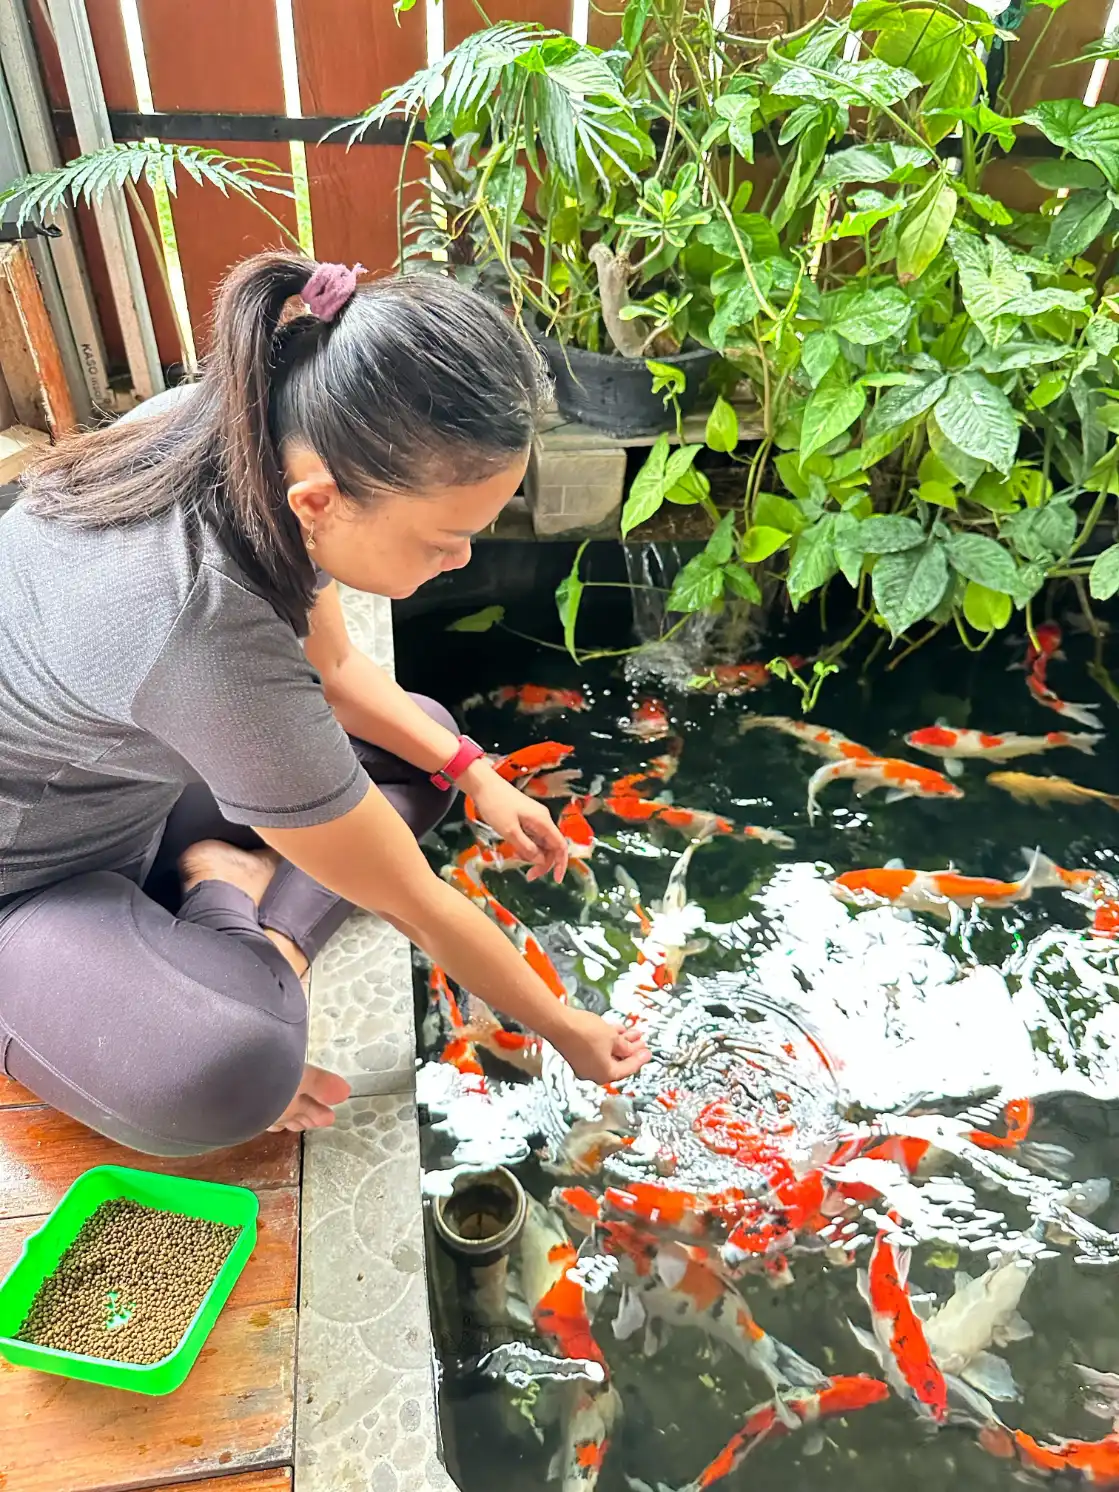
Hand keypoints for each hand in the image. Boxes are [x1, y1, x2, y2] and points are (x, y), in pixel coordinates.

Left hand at [461, 763, 569, 883]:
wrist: (483, 785)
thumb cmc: (495, 805)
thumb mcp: (509, 831)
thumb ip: (526, 847)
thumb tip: (540, 861)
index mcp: (543, 821)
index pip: (560, 846)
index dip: (560, 864)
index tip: (555, 880)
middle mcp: (543, 820)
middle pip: (551, 846)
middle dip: (543, 863)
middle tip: (529, 876)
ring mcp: (535, 818)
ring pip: (541, 843)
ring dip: (533, 855)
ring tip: (516, 858)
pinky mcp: (526, 818)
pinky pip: (532, 837)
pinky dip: (527, 847)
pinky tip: (514, 849)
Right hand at [547, 1007, 650, 1084]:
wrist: (559, 1023)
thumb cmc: (583, 1032)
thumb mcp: (612, 1038)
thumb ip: (625, 1045)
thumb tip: (630, 1049)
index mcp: (604, 1074)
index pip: (628, 1069)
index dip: (639, 1058)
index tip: (647, 1053)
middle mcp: (593, 1073)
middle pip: (617, 1062)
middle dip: (630, 1050)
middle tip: (641, 1043)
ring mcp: (584, 1064)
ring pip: (607, 1054)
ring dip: (619, 1043)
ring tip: (630, 1032)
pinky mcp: (577, 1053)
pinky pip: (597, 1049)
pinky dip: (607, 1041)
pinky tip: (615, 1030)